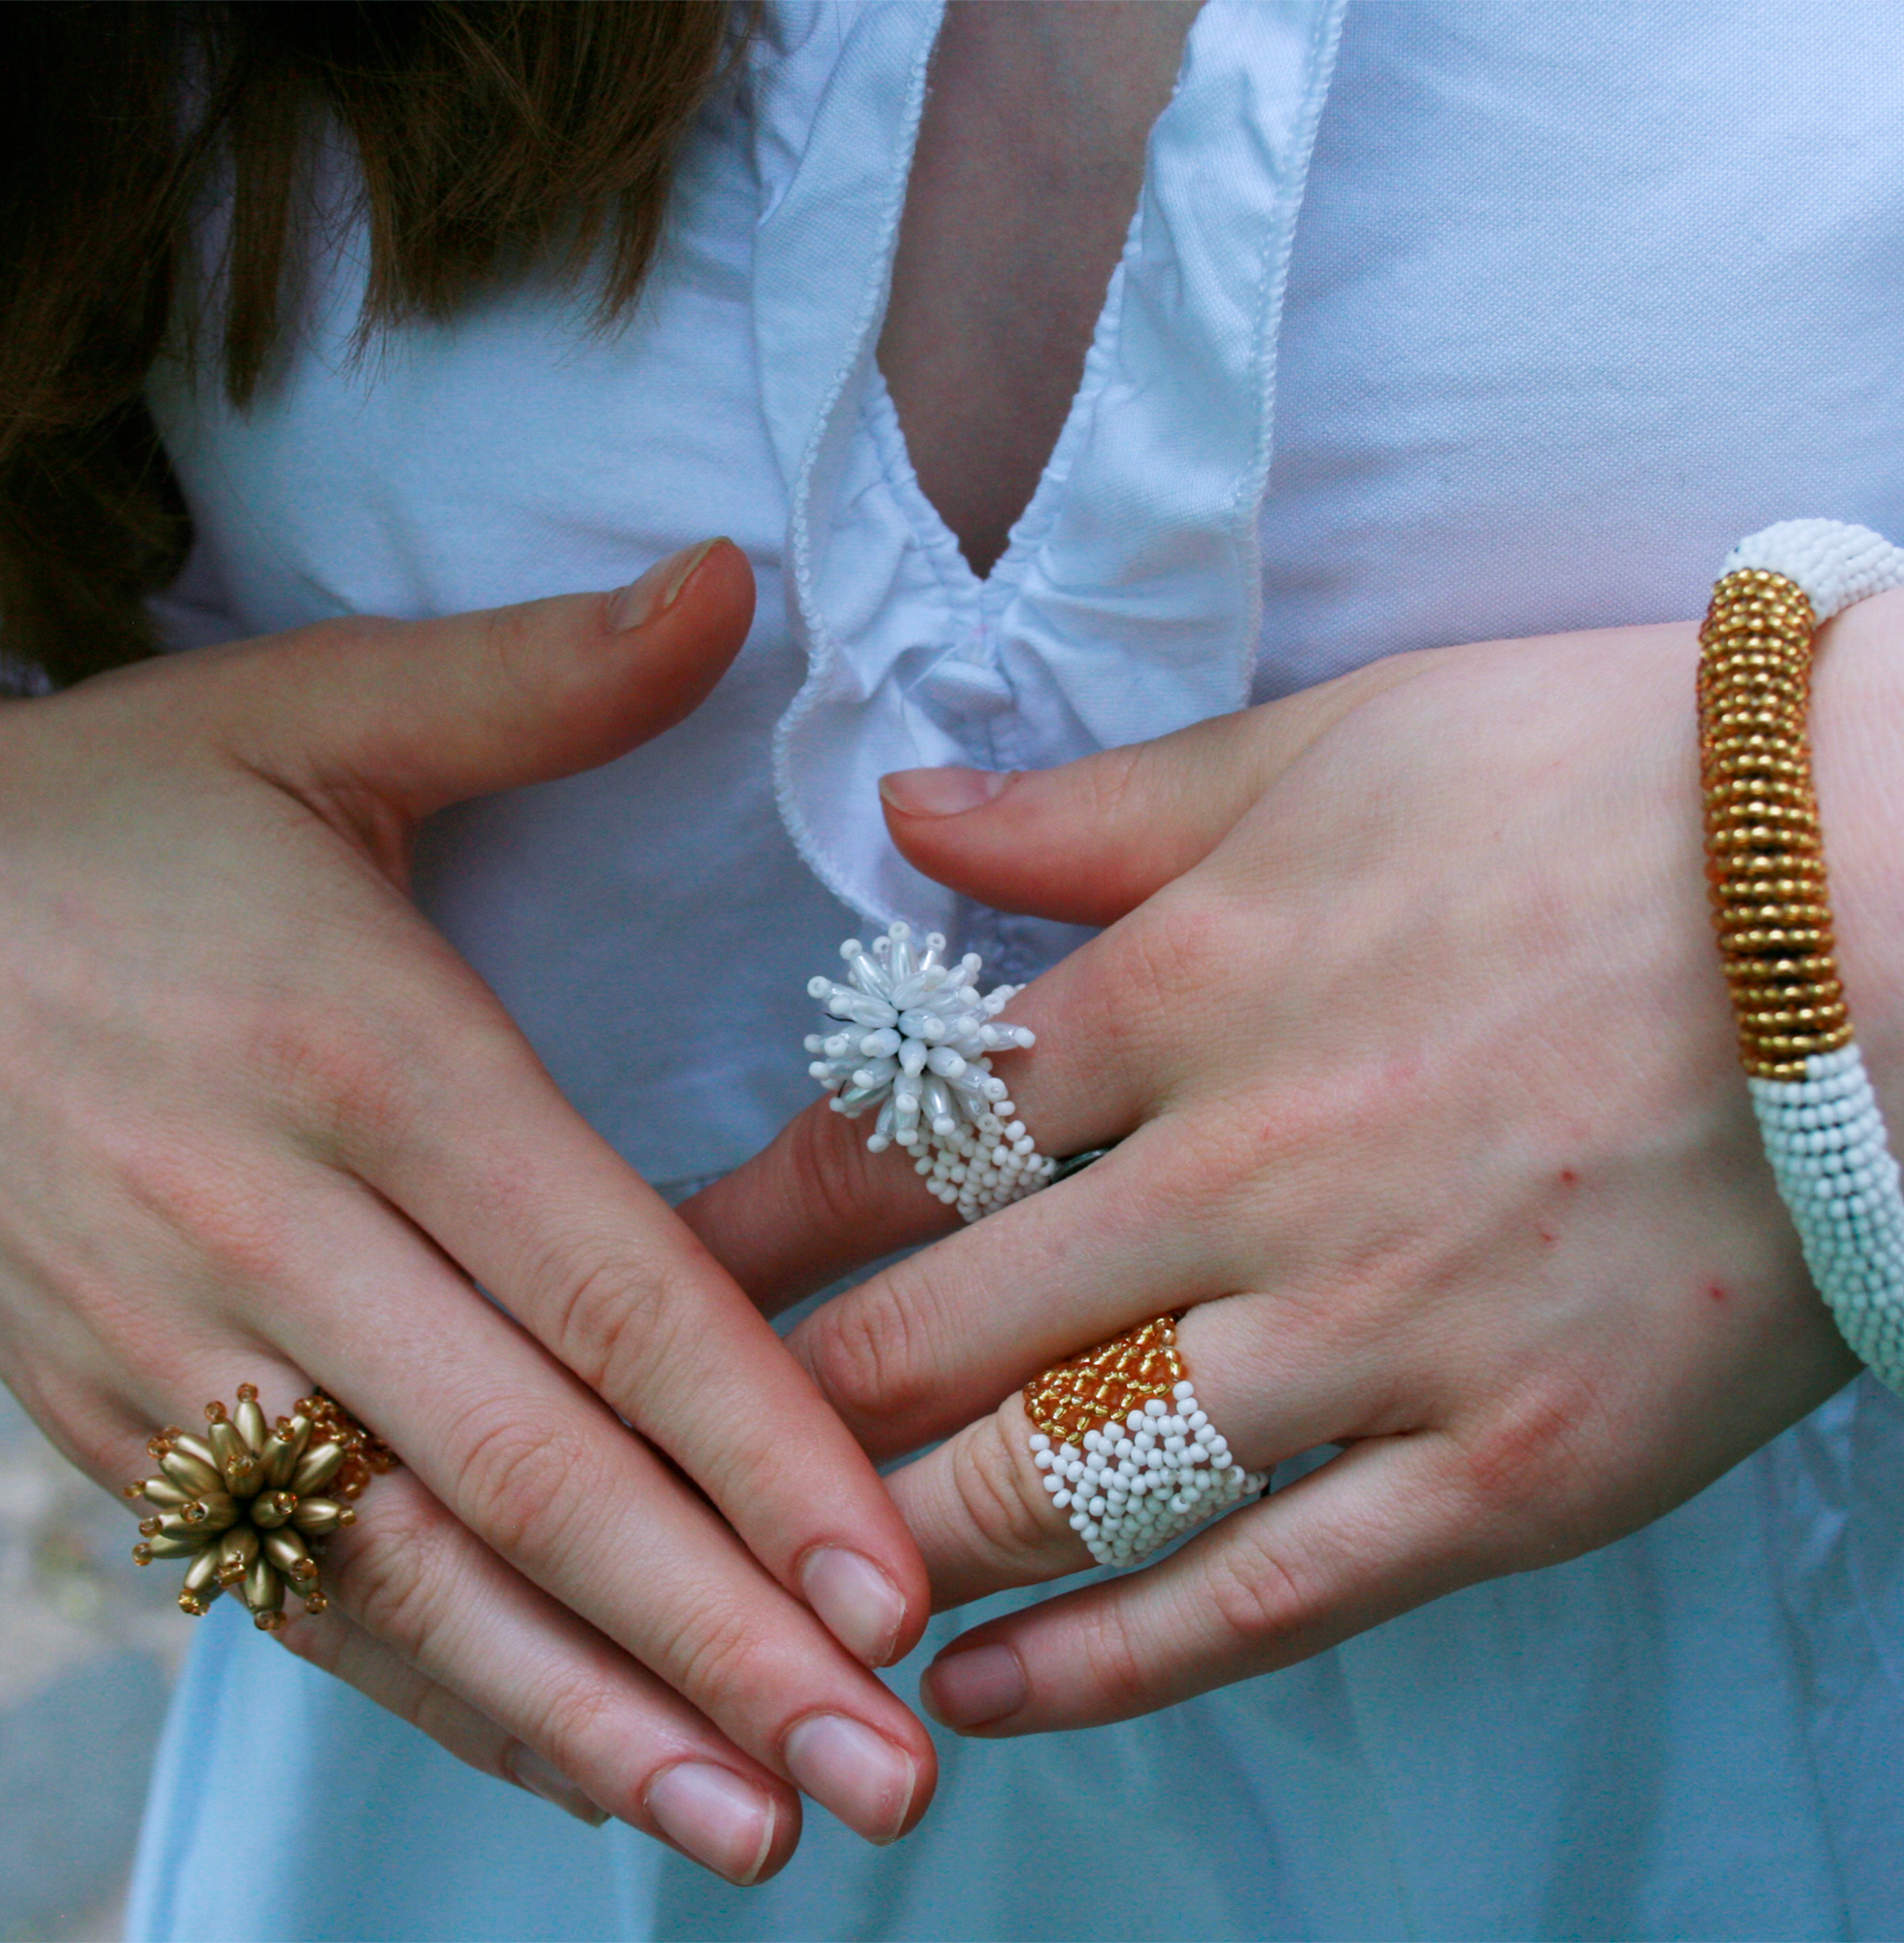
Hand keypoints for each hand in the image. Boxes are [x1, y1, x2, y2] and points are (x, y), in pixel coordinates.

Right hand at [0, 541, 934, 1880]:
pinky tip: (576, 1770)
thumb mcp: (305, 715)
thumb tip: (737, 582)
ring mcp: (176, 1355)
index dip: (751, 1441)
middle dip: (714, 1638)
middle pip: (525, 1471)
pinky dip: (443, 1695)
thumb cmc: (103, 819)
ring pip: (405, 1579)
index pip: (599, 1285)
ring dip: (589, 1720)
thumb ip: (535, 678)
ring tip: (756, 1831)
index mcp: (359, 1058)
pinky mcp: (110, 1429)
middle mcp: (271, 1234)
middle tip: (879, 1774)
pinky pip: (295, 1592)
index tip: (890, 1579)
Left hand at [685, 580, 1903, 1733]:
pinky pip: (1267, 1596)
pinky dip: (1109, 1662)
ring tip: (780, 1594)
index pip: (896, 1136)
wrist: (1897, 903)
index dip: (752, 1215)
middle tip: (662, 1457)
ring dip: (896, 1548)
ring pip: (1064, 1478)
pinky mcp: (1510, 1469)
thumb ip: (1092, 806)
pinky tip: (987, 1698)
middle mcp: (1243, 1178)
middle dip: (778, 1399)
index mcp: (1182, 994)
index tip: (661, 1272)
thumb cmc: (1597, 790)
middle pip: (939, 1327)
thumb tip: (902, 810)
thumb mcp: (1321, 748)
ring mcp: (1376, 1340)